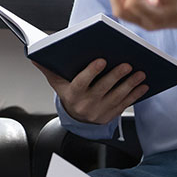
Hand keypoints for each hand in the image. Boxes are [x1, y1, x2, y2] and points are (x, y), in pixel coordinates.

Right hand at [33, 58, 147, 124]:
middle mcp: (87, 104)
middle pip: (103, 88)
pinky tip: (143, 85)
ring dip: (130, 84)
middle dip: (117, 76)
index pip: (82, 82)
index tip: (102, 60)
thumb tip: (34, 56)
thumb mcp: (57, 84)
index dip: (92, 72)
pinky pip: (126, 104)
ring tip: (140, 73)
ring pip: (117, 96)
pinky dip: (136, 94)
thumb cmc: (68, 94)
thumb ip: (48, 69)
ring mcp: (101, 110)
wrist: (77, 120)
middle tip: (127, 64)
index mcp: (73, 94)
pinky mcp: (112, 114)